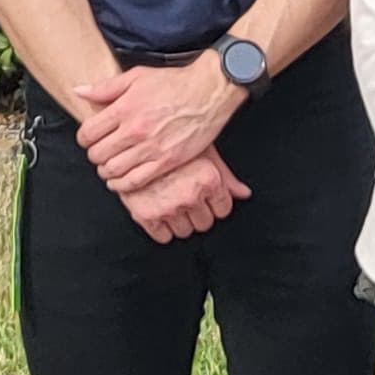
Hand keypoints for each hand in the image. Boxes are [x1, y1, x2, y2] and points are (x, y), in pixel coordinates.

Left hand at [76, 56, 240, 194]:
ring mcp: (151, 148)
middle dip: (94, 155)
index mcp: (124, 108)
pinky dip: (122, 185)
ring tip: (109, 167)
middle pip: (98, 154)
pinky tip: (121, 181)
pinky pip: (135, 181)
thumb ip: (105, 87)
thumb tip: (79, 91)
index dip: (84, 139)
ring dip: (106, 171)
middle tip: (99, 153)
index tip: (89, 139)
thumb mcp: (137, 76)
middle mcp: (135, 130)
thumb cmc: (175, 82)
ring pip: (113, 171)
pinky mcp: (167, 161)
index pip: (88, 134)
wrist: (209, 90)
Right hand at [118, 148, 246, 243]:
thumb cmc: (169, 141)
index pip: (223, 210)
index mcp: (209, 179)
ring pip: (185, 231)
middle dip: (199, 212)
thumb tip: (244, 193)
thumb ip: (226, 175)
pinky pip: (163, 236)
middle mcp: (191, 195)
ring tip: (173, 201)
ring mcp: (168, 206)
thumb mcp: (203, 150)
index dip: (215, 203)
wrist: (131, 138)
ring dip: (181, 221)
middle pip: (205, 223)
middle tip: (187, 198)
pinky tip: (160, 211)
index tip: (205, 197)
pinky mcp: (146, 215)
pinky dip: (163, 229)